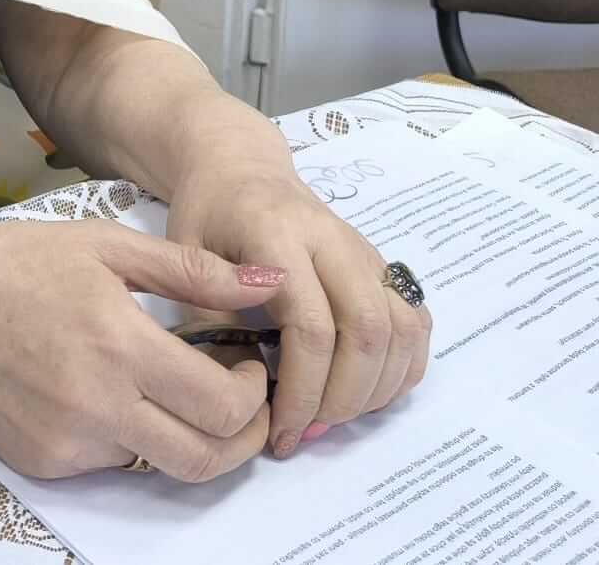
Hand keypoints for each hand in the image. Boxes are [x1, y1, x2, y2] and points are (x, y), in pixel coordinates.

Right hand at [0, 220, 284, 481]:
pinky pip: (112, 461)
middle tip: (241, 398)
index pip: (221, 403)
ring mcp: (66, 443)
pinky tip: (114, 391)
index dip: (254, 392)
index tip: (248, 363)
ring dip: (188, 435)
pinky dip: (131, 434)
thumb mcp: (103, 245)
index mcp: (116, 342)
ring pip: (160, 463)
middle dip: (243, 436)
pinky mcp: (43, 463)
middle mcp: (94, 405)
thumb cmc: (9, 263)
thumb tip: (269, 284)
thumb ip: (192, 270)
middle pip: (205, 458)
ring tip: (178, 389)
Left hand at [166, 160, 431, 458]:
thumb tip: (238, 398)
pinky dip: (403, 367)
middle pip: (367, 331)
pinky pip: (414, 320)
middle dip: (343, 398)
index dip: (302, 390)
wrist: (239, 165)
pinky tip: (367, 392)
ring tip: (333, 418)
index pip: (311, 326)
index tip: (279, 430)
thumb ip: (211, 323)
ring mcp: (364, 250)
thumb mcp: (184, 257)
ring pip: (401, 329)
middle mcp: (332, 239)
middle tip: (308, 431)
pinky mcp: (379, 263)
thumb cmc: (207, 212)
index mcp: (277, 234)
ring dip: (376, 389)